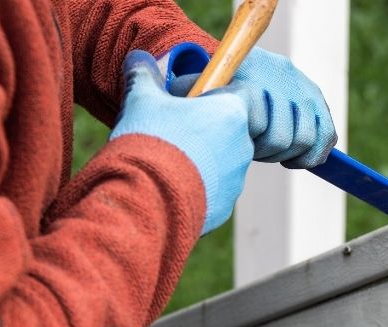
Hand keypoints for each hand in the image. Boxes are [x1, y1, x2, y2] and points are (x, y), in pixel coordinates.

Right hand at [112, 49, 253, 234]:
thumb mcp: (142, 102)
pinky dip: (196, 184)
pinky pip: (214, 188)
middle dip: (208, 128)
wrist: (146, 201)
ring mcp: (236, 179)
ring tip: (167, 159)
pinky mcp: (225, 205)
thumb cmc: (149, 143)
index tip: (198, 100)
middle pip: (234, 129)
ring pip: (223, 160)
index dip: (223, 94)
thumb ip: (145, 78)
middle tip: (177, 130)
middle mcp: (242, 147)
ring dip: (201, 157)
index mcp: (232, 115)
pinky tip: (168, 183)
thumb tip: (139, 59)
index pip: (248, 95)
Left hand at [165, 45, 337, 168]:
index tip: (240, 146)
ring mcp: (305, 88)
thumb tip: (198, 120)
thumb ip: (193, 102)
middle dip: (267, 152)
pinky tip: (292, 158)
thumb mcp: (197, 92)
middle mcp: (284, 76)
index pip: (260, 124)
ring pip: (307, 139)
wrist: (238, 64)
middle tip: (253, 150)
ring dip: (289, 154)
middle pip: (283, 138)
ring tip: (272, 153)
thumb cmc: (214, 87)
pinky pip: (327, 136)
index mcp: (253, 72)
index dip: (252, 146)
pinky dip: (312, 155)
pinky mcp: (318, 100)